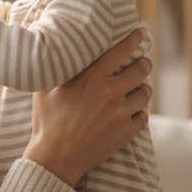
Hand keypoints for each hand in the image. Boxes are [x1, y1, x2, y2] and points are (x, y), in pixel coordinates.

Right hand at [22, 30, 151, 187]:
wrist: (55, 158)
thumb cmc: (47, 121)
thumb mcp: (45, 89)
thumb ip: (57, 68)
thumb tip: (54, 49)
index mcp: (91, 77)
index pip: (120, 51)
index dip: (133, 39)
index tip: (140, 33)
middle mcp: (110, 92)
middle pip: (140, 70)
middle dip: (144, 64)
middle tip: (143, 63)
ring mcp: (120, 113)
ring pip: (145, 94)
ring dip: (144, 89)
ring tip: (140, 88)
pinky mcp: (125, 132)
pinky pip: (143, 117)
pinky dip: (140, 113)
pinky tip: (134, 112)